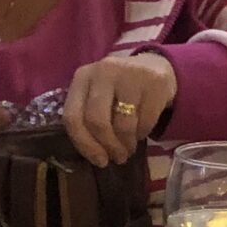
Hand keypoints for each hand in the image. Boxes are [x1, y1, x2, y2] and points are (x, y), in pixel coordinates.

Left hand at [62, 51, 176, 165]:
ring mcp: (129, 75)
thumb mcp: (98, 96)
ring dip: (127, 144)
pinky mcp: (154, 82)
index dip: (85, 145)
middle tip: (117, 158)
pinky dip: (143, 134)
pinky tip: (141, 131)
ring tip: (129, 148)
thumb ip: (88, 117)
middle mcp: (103, 72)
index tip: (99, 160)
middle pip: (97, 122)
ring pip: (123, 125)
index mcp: (82, 77)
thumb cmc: (119, 89)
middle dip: (108, 146)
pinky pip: (146, 122)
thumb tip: (94, 155)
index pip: (73, 117)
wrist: (154, 66)